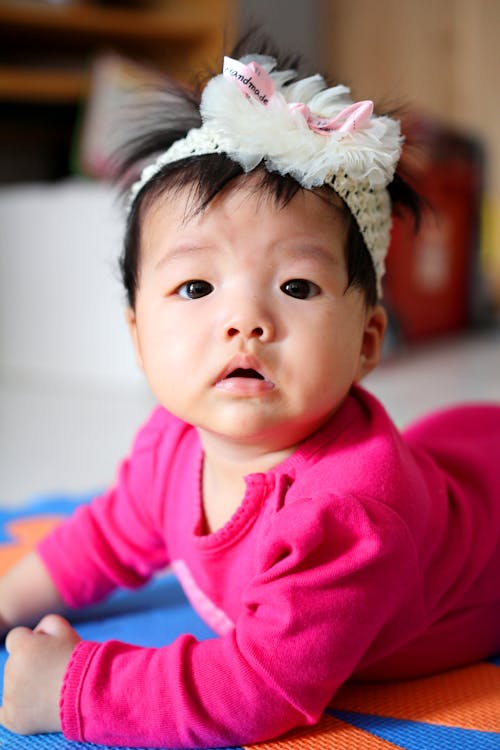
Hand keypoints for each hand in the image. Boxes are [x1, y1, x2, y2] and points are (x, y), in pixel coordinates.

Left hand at [0, 614, 80, 734]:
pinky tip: (25, 707)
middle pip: (14, 663)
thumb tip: (33, 633)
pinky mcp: (11, 718)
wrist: (89, 693)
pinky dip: (13, 708)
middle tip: (53, 672)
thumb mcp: (65, 630)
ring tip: (52, 689)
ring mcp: (10, 696)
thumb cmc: (79, 659)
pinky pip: (3, 712)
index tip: (46, 650)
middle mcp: (12, 670)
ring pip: (12, 685)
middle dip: (29, 664)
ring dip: (26, 685)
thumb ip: (45, 623)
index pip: (15, 638)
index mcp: (22, 647)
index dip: (31, 642)